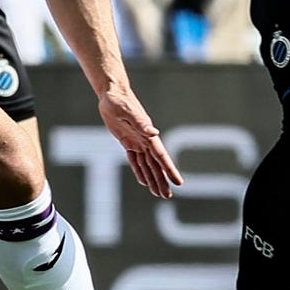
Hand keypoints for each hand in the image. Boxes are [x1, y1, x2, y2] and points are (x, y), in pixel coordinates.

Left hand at [98, 84, 182, 198]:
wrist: (111, 93)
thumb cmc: (119, 101)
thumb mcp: (127, 112)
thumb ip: (141, 123)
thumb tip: (155, 133)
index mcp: (147, 135)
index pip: (161, 156)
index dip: (169, 170)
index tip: (178, 183)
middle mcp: (145, 140)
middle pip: (155, 165)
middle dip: (162, 180)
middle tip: (167, 196)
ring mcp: (137, 141)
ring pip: (146, 165)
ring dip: (152, 179)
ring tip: (158, 193)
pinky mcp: (127, 141)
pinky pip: (135, 160)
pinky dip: (139, 171)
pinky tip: (143, 181)